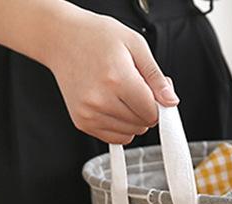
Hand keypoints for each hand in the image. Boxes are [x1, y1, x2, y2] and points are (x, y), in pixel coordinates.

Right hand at [42, 5, 178, 143]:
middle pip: (142, 124)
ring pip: (130, 134)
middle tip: (132, 88)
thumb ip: (156, 76)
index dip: (156, 103)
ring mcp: (89, 113)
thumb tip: (171, 101)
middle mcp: (101, 99)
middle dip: (144, 109)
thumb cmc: (95, 37)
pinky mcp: (82, 122)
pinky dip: (119, 127)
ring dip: (132, 119)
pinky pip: (114, 138)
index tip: (150, 91)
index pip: (152, 112)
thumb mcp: (135, 45)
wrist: (60, 38)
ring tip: (119, 94)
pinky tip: (111, 105)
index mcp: (117, 79)